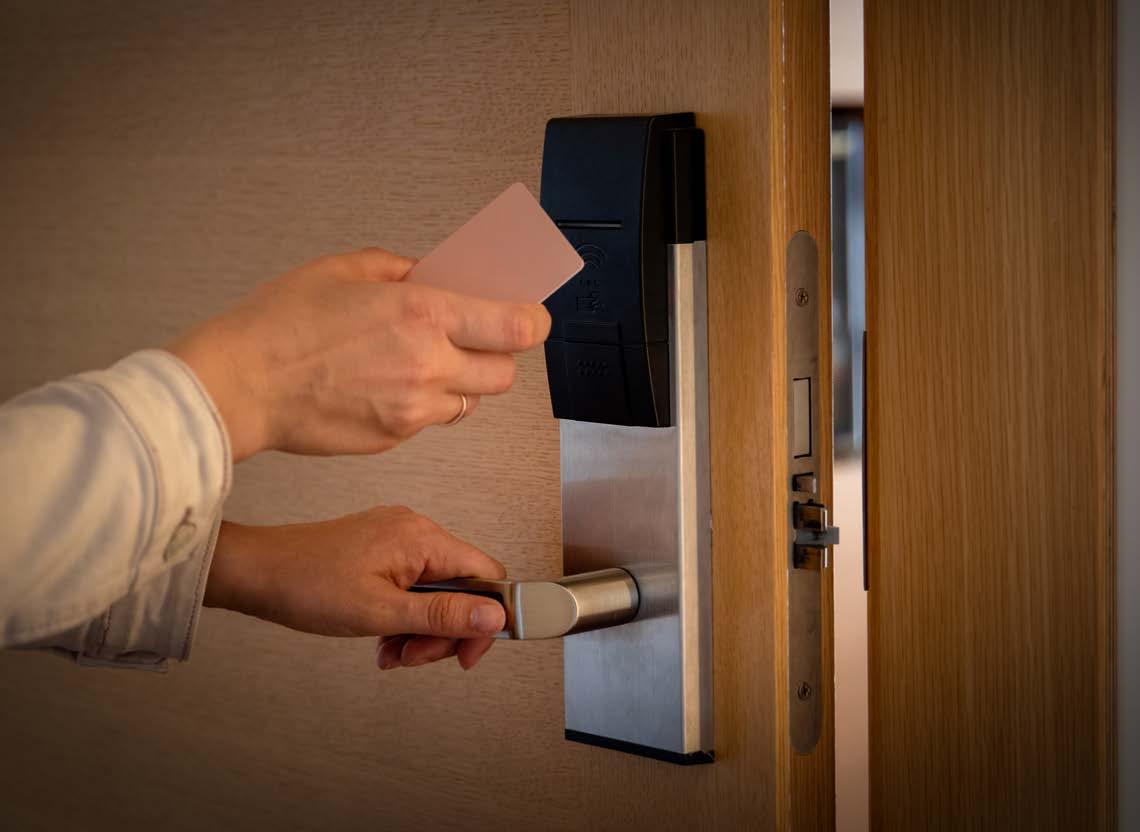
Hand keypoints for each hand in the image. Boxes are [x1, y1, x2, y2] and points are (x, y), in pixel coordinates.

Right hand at [169, 248, 550, 461]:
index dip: (533, 322)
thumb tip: (432, 275)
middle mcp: (430, 365)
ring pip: (470, 402)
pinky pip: (431, 421)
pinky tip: (387, 386)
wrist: (239, 387)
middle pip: (504, 373)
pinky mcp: (394, 439)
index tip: (530, 316)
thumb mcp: (343, 270)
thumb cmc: (279, 323)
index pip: (515, 327)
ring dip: (462, 382)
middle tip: (473, 337)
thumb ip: (400, 270)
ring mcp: (414, 410)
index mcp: (423, 314)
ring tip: (424, 363)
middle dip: (497, 354)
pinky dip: (424, 404)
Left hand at [204, 506, 507, 669]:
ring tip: (390, 651)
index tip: (464, 655)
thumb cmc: (308, 585)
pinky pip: (411, 585)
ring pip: (435, 591)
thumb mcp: (382, 612)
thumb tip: (497, 616)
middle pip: (461, 588)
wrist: (256, 573)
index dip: (484, 620)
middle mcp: (416, 531)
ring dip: (420, 629)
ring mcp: (397, 538)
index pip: (486, 576)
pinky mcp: (381, 549)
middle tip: (412, 656)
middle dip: (443, 630)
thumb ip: (443, 614)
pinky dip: (403, 616)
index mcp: (423, 539)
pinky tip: (381, 638)